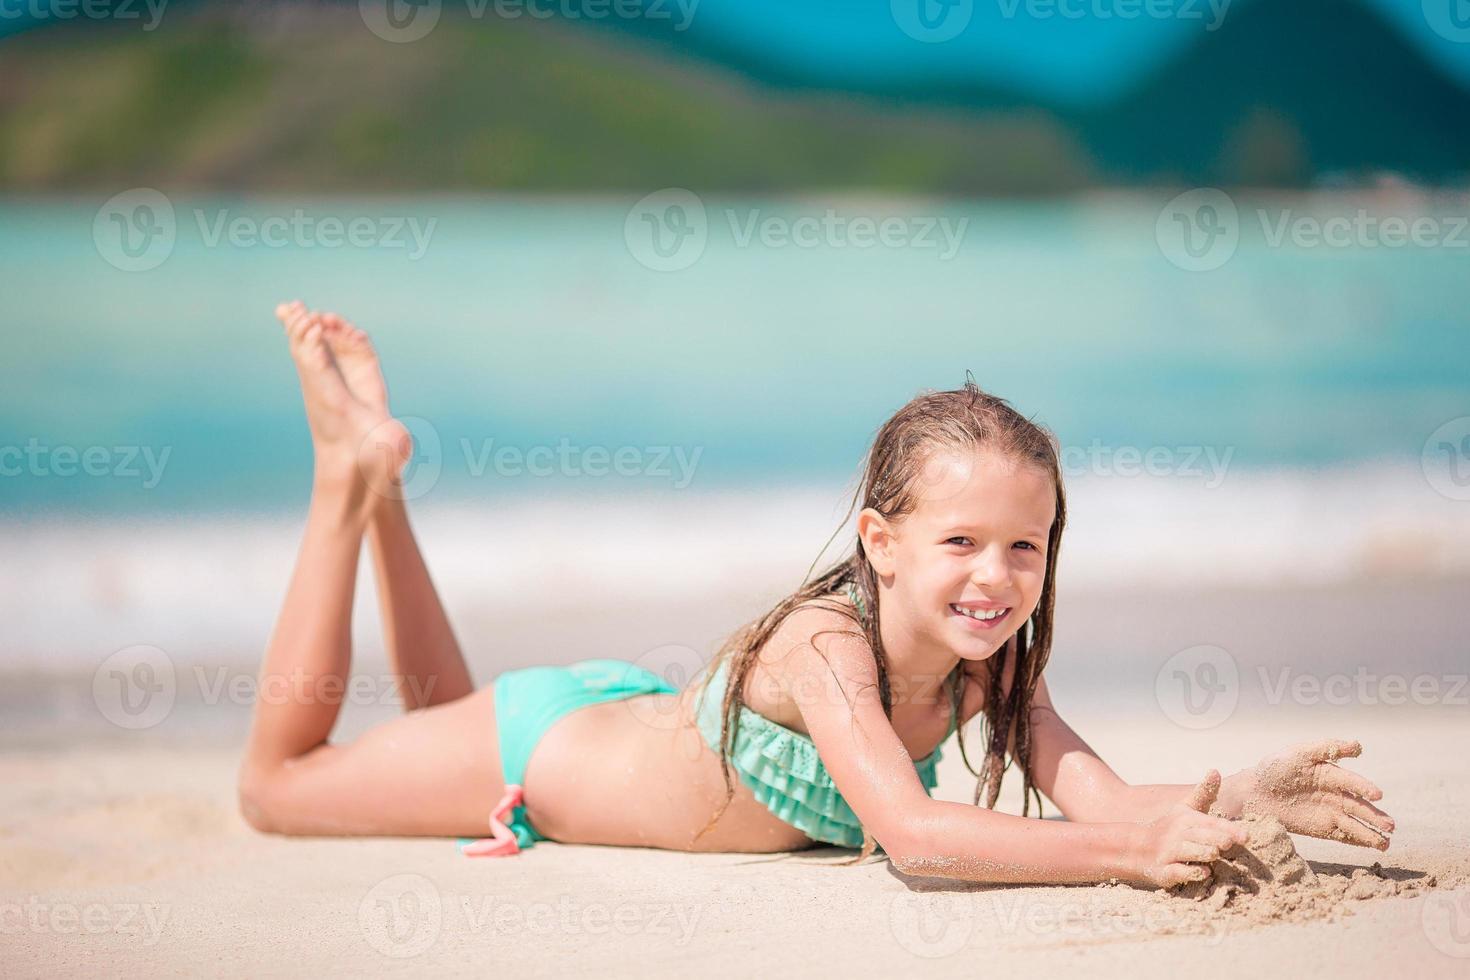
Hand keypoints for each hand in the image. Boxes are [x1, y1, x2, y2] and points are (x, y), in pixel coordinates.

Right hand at [1128, 769, 1248, 888]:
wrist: (1134, 847)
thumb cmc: (1170, 828)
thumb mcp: (1185, 808)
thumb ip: (1204, 793)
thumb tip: (1215, 770)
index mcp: (1187, 819)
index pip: (1211, 823)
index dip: (1229, 830)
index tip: (1246, 836)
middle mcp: (1178, 835)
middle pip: (1200, 837)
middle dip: (1216, 839)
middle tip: (1228, 843)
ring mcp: (1169, 853)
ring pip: (1189, 852)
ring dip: (1203, 853)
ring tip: (1214, 854)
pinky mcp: (1163, 872)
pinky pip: (1177, 872)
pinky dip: (1190, 872)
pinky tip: (1203, 872)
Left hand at [1231, 738, 1394, 849]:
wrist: (1252, 793)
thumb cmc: (1274, 768)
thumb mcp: (1299, 753)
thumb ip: (1327, 747)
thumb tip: (1359, 746)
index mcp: (1331, 774)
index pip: (1352, 782)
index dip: (1365, 788)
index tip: (1377, 795)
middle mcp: (1335, 794)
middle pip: (1359, 807)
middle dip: (1375, 816)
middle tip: (1390, 826)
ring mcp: (1329, 813)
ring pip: (1355, 824)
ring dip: (1371, 832)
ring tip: (1386, 842)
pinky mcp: (1321, 829)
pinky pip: (1343, 836)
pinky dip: (1358, 841)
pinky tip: (1372, 846)